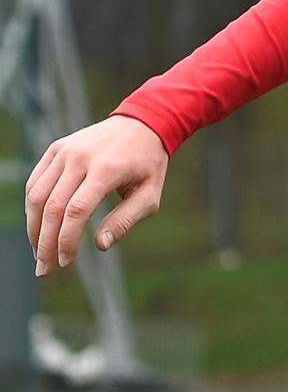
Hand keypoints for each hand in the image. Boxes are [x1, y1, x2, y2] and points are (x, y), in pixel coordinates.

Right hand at [24, 115, 168, 275]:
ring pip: (37, 195)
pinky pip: (36, 181)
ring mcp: (64, 151)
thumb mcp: (150, 194)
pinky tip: (38, 227)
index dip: (66, 240)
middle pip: (53, 207)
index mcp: (106, 169)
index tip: (65, 262)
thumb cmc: (148, 164)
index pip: (76, 211)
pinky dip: (33, 207)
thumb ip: (125, 220)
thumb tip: (100, 246)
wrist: (142, 123)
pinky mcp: (56, 148)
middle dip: (45, 242)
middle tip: (44, 268)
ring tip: (39, 251)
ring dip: (34, 227)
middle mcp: (80, 158)